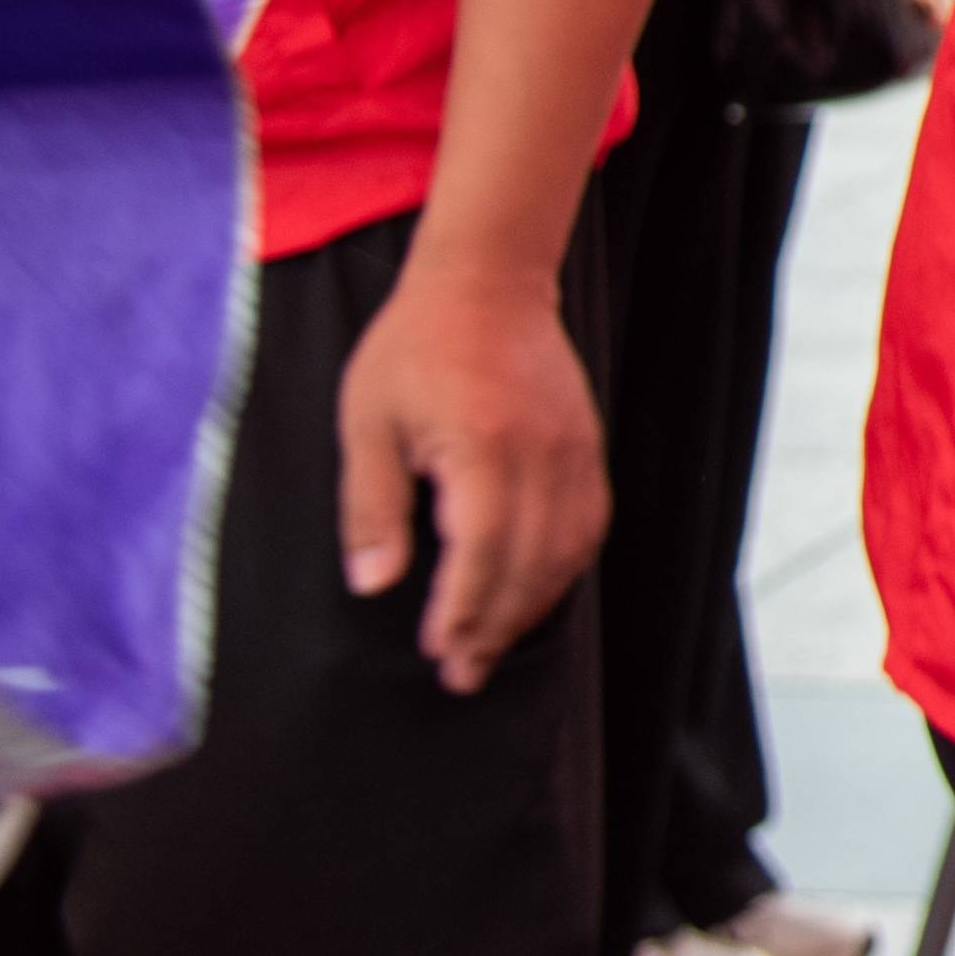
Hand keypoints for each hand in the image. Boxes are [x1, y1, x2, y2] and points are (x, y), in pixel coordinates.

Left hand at [334, 246, 608, 692]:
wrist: (488, 281)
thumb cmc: (414, 347)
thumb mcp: (366, 421)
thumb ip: (371, 505)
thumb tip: (373, 584)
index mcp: (483, 443)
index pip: (482, 548)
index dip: (462, 608)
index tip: (436, 650)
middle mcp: (542, 452)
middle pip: (530, 562)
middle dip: (495, 626)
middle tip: (462, 674)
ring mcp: (574, 449)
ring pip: (568, 550)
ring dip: (532, 606)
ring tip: (492, 645)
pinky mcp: (588, 445)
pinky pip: (589, 524)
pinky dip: (563, 569)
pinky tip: (533, 592)